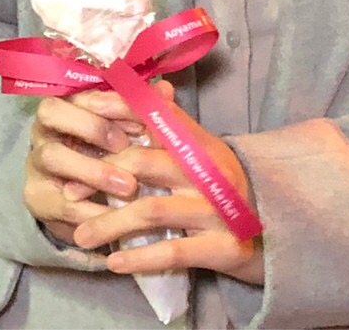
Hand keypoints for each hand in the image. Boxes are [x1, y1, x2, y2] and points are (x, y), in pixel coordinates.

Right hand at [23, 89, 140, 244]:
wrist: (74, 205)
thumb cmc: (103, 159)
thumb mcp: (122, 135)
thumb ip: (141, 114)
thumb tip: (166, 90)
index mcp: (65, 105)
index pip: (79, 91)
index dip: (109, 102)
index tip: (140, 120)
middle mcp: (44, 128)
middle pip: (51, 111)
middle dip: (92, 126)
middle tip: (125, 146)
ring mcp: (36, 162)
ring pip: (53, 156)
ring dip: (93, 170)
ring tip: (128, 186)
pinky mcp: (37, 198)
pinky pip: (61, 203)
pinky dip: (93, 210)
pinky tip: (119, 217)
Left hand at [68, 82, 264, 285]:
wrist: (279, 236)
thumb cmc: (225, 190)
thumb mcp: (201, 154)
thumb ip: (169, 127)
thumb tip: (140, 86)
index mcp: (200, 143)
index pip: (154, 114)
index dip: (116, 109)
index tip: (80, 113)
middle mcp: (208, 172)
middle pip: (143, 163)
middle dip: (99, 178)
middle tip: (69, 193)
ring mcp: (217, 210)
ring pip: (151, 210)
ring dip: (109, 224)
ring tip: (79, 237)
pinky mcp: (223, 247)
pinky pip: (173, 251)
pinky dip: (139, 257)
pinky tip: (113, 263)